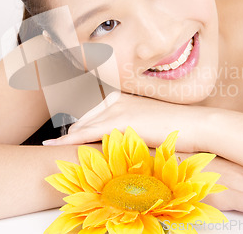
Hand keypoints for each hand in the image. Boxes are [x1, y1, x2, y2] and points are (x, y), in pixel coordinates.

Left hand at [43, 92, 199, 151]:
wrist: (194, 125)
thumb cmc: (176, 126)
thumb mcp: (150, 121)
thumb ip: (132, 124)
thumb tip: (123, 134)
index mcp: (122, 97)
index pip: (91, 106)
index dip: (75, 116)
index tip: (61, 122)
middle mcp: (116, 100)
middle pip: (82, 115)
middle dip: (67, 128)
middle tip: (49, 137)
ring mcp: (118, 109)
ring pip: (82, 124)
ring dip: (65, 136)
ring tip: (48, 144)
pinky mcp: (120, 122)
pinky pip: (87, 132)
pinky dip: (68, 141)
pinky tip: (54, 145)